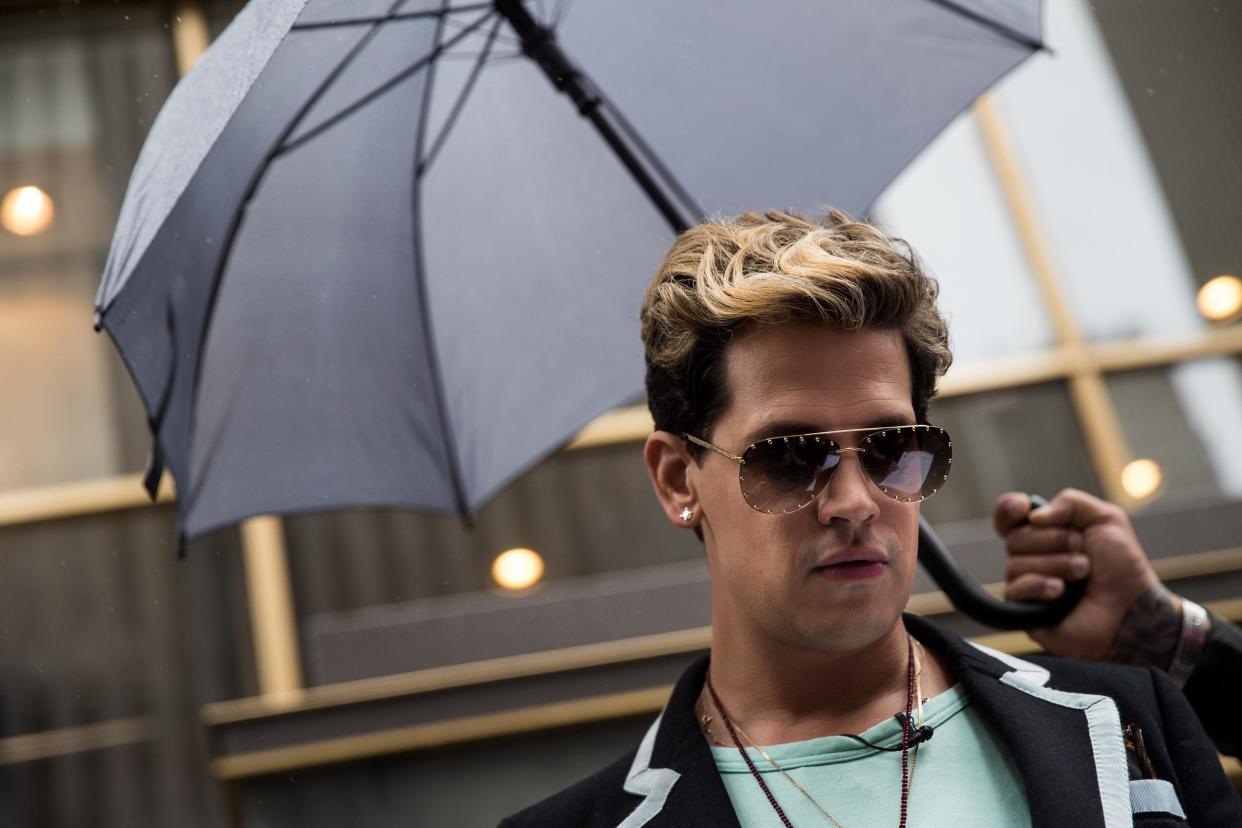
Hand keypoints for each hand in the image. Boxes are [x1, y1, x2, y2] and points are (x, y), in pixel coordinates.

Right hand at [995, 488, 1180, 665]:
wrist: (1132, 608)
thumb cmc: (1122, 568)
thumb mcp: (1106, 519)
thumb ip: (1070, 502)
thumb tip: (1032, 516)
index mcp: (1044, 533)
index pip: (1007, 516)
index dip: (1007, 508)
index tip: (1022, 508)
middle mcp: (1030, 557)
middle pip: (1014, 538)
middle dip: (1053, 540)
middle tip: (1083, 551)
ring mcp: (1026, 583)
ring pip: (1015, 563)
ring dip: (1057, 565)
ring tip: (1082, 574)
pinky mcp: (1024, 610)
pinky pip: (1015, 589)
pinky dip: (1041, 585)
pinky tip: (1061, 592)